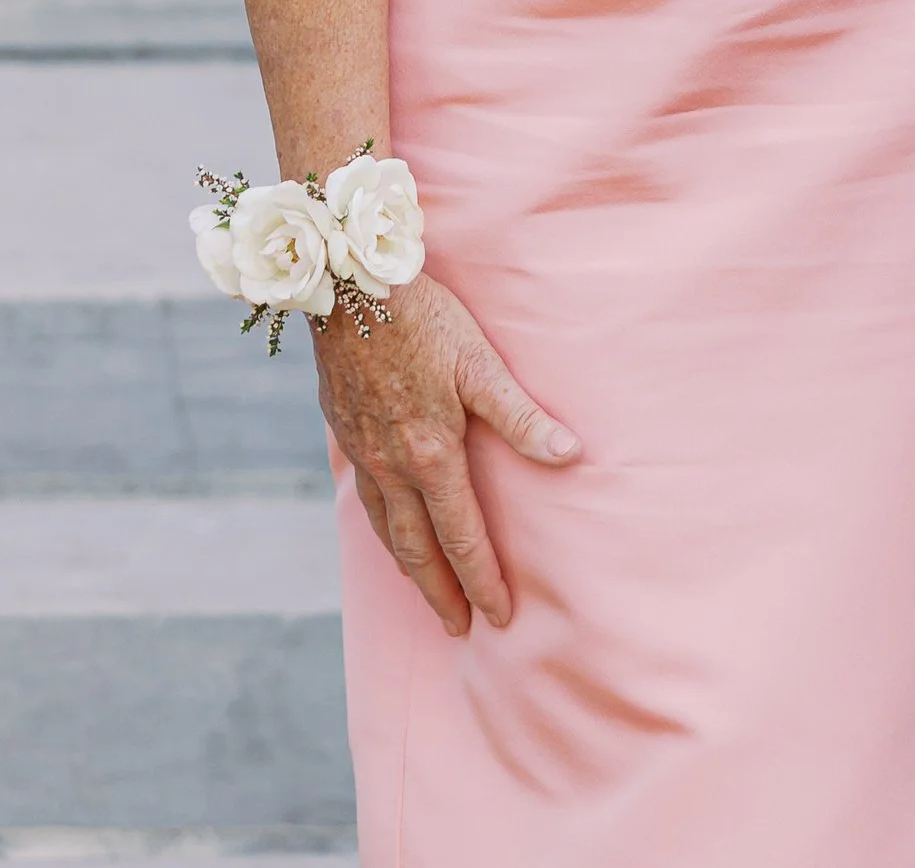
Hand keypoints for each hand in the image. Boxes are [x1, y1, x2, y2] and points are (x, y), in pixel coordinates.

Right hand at [313, 273, 579, 632]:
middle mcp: (391, 465)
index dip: (482, 580)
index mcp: (430, 454)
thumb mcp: (481, 363)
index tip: (498, 618)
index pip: (462, 535)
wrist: (350, 286)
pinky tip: (390, 529)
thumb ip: (521, 415)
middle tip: (458, 629)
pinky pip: (365, 501)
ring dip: (409, 568)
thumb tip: (570, 455)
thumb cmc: (425, 318)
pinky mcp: (344, 432)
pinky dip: (382, 530)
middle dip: (440, 593)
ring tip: (427, 592)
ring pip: (386, 530)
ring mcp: (363, 452)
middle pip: (417, 549)